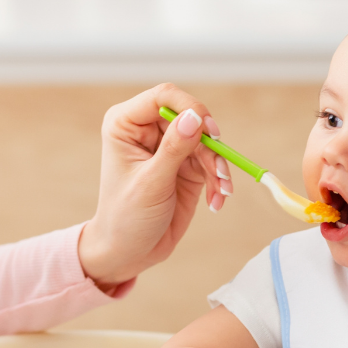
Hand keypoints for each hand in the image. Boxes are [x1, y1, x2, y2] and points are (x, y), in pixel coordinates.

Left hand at [78, 84, 233, 288]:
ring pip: (206, 141)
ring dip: (218, 166)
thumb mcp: (151, 183)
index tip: (208, 130)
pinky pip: (212, 162)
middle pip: (192, 118)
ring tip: (221, 191)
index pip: (164, 96)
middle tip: (219, 171)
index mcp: (126, 124)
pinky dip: (219, 180)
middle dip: (209, 146)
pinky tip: (217, 200)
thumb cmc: (126, 217)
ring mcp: (170, 147)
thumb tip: (195, 116)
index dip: (190, 107)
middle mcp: (148, 130)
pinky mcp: (186, 166)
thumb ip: (174, 148)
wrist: (129, 252)